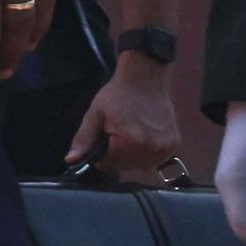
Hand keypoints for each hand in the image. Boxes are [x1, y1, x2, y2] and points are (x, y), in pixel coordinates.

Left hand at [67, 57, 183, 173]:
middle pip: (127, 166)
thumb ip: (83, 140)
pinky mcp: (174, 142)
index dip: (102, 154)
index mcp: (130, 142)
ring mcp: (165, 146)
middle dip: (118, 155)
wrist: (145, 78)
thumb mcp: (95, 115)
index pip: (110, 165)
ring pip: (143, 165)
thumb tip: (71, 160)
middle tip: (118, 134)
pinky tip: (144, 136)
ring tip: (131, 134)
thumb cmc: (118, 95)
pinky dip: (150, 153)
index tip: (104, 139)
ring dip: (135, 156)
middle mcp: (150, 148)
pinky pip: (158, 159)